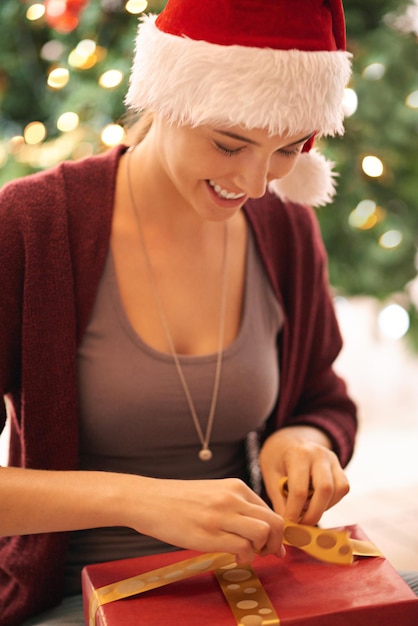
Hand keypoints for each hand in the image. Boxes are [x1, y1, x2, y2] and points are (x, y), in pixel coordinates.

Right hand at [125, 477, 284, 563]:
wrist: (148, 499)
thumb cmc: (178, 500)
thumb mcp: (212, 492)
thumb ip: (234, 504)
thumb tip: (257, 527)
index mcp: (235, 486)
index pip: (269, 510)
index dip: (276, 532)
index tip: (273, 545)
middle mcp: (232, 498)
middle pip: (274, 522)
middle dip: (277, 543)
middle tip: (266, 554)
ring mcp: (221, 515)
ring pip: (263, 533)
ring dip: (262, 550)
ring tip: (247, 555)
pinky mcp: (209, 534)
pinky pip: (243, 548)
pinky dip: (244, 557)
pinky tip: (233, 557)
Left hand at [258, 426, 349, 524]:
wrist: (288, 441)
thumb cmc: (277, 459)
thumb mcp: (271, 476)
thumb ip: (280, 500)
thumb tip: (287, 527)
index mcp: (298, 454)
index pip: (300, 489)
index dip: (295, 512)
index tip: (289, 525)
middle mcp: (319, 454)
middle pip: (325, 489)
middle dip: (314, 513)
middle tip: (302, 526)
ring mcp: (332, 458)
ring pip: (338, 489)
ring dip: (325, 507)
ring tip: (308, 511)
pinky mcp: (339, 466)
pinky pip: (342, 488)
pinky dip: (332, 501)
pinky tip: (317, 502)